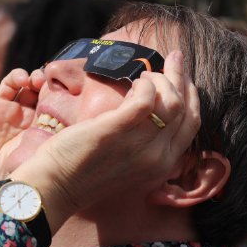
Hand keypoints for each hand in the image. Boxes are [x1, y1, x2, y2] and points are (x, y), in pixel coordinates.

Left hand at [14, 50, 201, 230]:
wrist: (55, 187)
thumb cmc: (82, 172)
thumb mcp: (126, 162)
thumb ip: (143, 143)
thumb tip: (147, 109)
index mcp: (162, 165)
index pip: (191, 124)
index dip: (191, 97)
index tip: (183, 78)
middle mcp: (157, 157)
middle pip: (185, 110)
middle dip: (183, 79)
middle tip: (176, 58)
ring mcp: (140, 144)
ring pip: (170, 101)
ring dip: (161, 80)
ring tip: (145, 74)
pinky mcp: (118, 130)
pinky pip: (145, 99)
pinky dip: (143, 85)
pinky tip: (133, 82)